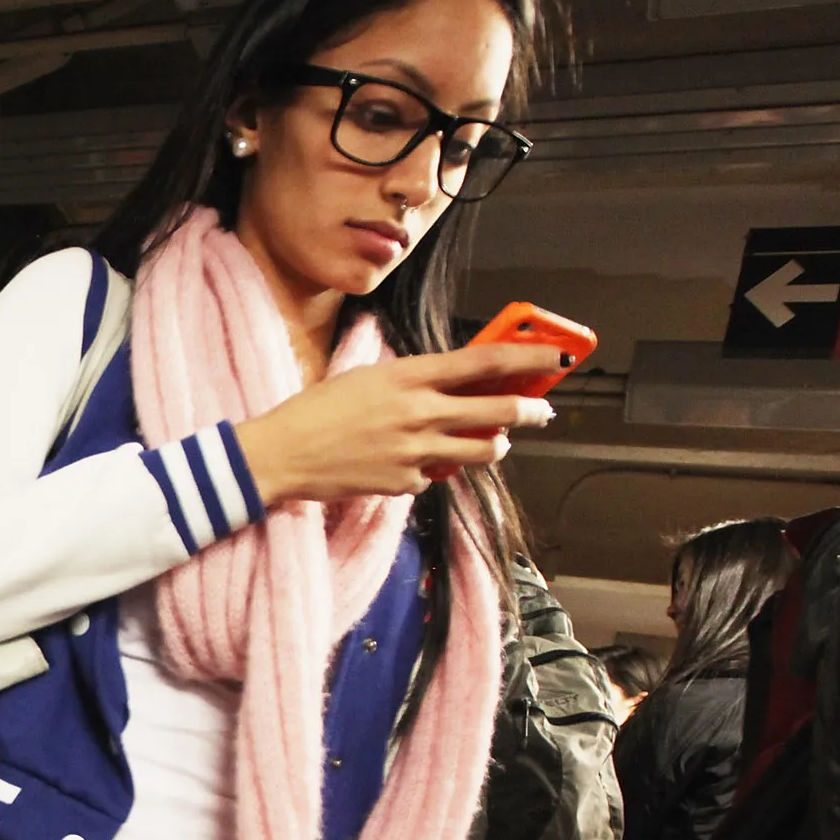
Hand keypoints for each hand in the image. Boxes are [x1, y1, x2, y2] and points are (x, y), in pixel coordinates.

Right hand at [228, 342, 564, 502]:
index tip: (558, 355)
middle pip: (498, 410)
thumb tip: (453, 385)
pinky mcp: (404, 483)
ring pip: (481, 450)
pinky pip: (434, 477)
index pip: (485, 360)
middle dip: (531, 409)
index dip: (529, 356)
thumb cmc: (318, 410)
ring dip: (494, 445)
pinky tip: (406, 463)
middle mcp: (420, 412)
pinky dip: (430, 470)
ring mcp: (416, 451)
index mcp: (411, 376)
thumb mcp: (369, 378)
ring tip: (494, 442)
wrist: (281, 453)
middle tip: (544, 409)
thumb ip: (414, 381)